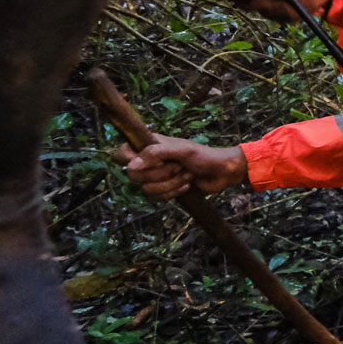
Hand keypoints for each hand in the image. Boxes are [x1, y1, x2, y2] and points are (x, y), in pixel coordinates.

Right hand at [113, 135, 246, 199]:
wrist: (222, 172)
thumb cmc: (204, 156)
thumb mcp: (181, 150)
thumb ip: (155, 153)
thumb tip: (132, 165)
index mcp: (149, 145)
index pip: (120, 153)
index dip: (130, 160)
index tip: (153, 161)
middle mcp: (148, 161)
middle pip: (133, 175)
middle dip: (160, 174)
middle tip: (178, 166)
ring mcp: (155, 176)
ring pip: (146, 189)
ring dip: (170, 184)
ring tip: (187, 174)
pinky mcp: (163, 190)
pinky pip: (156, 198)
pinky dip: (173, 192)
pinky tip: (187, 184)